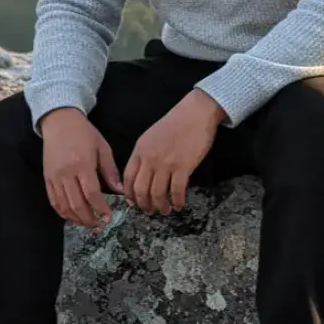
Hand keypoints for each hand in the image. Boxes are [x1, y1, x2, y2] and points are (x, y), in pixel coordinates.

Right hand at [40, 108, 123, 232]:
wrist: (59, 121)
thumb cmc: (84, 133)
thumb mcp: (103, 147)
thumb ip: (111, 171)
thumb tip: (121, 191)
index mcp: (82, 164)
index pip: (91, 194)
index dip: (100, 208)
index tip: (109, 217)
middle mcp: (66, 173)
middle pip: (77, 204)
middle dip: (89, 219)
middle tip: (100, 226)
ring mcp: (54, 177)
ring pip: (64, 206)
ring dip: (77, 219)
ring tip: (89, 225)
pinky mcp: (47, 179)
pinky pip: (54, 201)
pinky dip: (63, 213)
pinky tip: (73, 217)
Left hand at [123, 90, 225, 216]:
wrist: (195, 113)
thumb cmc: (174, 123)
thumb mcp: (151, 136)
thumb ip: (144, 154)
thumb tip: (141, 175)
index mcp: (140, 150)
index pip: (128, 178)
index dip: (129, 194)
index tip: (134, 203)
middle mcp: (150, 159)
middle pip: (140, 189)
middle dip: (144, 204)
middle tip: (149, 211)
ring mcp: (166, 163)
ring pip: (157, 193)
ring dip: (160, 206)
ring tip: (165, 210)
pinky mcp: (183, 167)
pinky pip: (176, 191)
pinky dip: (177, 201)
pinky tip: (179, 204)